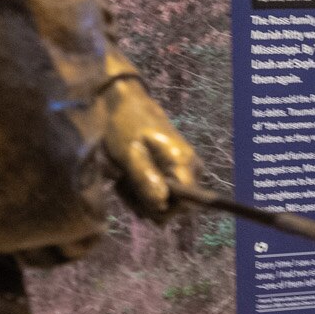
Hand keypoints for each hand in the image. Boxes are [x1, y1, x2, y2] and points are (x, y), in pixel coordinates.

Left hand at [103, 80, 200, 221]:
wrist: (125, 105)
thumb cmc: (125, 126)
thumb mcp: (129, 153)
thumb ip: (145, 178)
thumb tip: (161, 205)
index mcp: (184, 162)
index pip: (186, 204)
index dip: (161, 208)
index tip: (135, 196)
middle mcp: (192, 169)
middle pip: (175, 206)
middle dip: (146, 203)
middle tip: (122, 186)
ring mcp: (184, 170)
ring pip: (166, 203)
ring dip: (140, 198)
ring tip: (122, 179)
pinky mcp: (175, 172)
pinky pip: (162, 195)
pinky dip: (141, 192)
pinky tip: (127, 179)